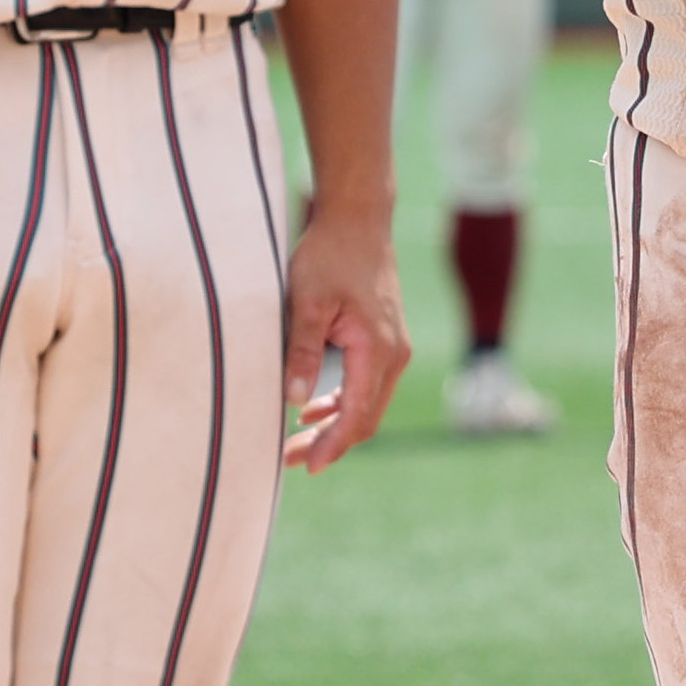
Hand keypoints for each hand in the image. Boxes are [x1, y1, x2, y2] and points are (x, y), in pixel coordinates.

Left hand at [281, 197, 409, 470]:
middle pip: (365, 417)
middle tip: (291, 461)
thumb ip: (302, 351)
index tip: (306, 465)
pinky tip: (313, 409)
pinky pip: (367, 385)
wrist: (357, 219)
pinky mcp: (384, 340)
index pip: (357, 415)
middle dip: (330, 443)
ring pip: (366, 403)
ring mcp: (393, 348)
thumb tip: (295, 400)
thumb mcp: (307, 301)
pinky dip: (341, 403)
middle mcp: (394, 355)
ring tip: (297, 442)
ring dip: (334, 425)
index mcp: (377, 350)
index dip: (332, 445)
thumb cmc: (330, 255)